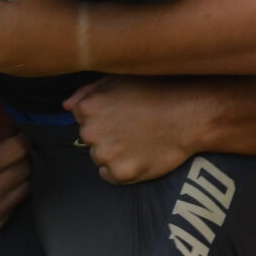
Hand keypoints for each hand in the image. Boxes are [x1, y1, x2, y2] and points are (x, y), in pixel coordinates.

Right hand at [0, 112, 30, 233]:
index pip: (20, 147)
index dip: (22, 138)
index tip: (16, 136)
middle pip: (27, 166)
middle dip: (21, 157)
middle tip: (10, 152)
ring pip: (26, 185)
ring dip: (19, 175)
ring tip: (4, 169)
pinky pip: (17, 203)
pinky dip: (12, 193)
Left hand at [59, 77, 210, 185]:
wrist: (190, 115)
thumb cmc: (157, 92)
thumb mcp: (119, 80)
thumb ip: (87, 92)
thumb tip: (65, 106)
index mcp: (87, 108)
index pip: (81, 118)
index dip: (104, 115)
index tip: (124, 113)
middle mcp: (90, 132)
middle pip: (89, 139)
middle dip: (106, 135)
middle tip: (134, 127)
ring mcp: (105, 154)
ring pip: (99, 158)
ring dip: (114, 153)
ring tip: (140, 140)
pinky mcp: (121, 174)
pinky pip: (110, 176)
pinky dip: (122, 170)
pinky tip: (141, 155)